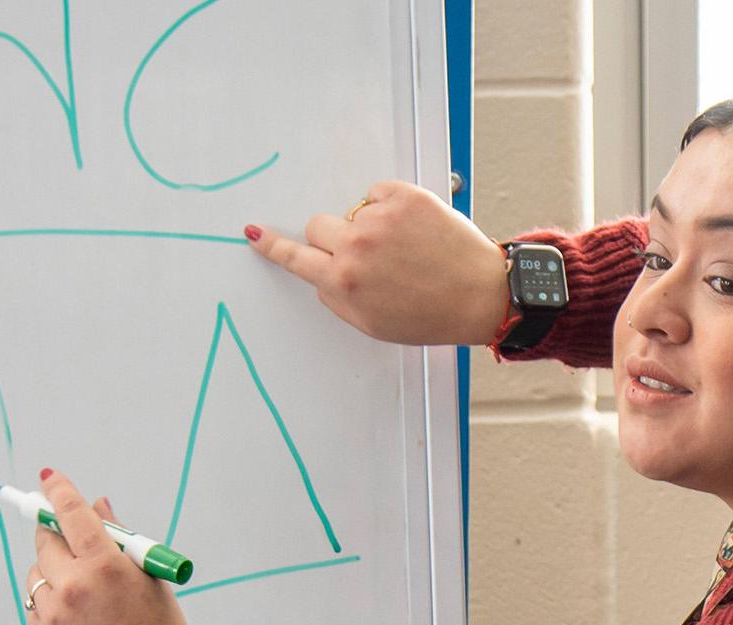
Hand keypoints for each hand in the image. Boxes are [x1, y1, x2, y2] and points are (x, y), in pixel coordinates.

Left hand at [23, 471, 200, 624]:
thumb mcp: (148, 577)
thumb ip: (119, 538)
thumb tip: (97, 505)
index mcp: (105, 565)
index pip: (72, 513)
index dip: (58, 491)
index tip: (48, 478)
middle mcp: (73, 586)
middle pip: (46, 540)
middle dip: (54, 531)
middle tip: (61, 530)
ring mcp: (54, 614)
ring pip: (36, 573)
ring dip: (51, 568)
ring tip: (80, 585)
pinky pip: (35, 603)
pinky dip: (48, 597)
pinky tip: (73, 610)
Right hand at [248, 179, 508, 346]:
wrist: (479, 294)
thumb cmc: (429, 315)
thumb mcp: (372, 322)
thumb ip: (337, 296)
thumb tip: (320, 273)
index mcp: (344, 281)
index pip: (295, 257)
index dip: (273, 245)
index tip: (254, 233)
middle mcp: (356, 247)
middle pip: (319, 226)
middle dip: (335, 238)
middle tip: (369, 255)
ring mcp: (380, 218)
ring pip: (353, 211)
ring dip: (369, 225)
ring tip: (404, 248)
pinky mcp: (404, 196)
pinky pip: (378, 193)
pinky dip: (390, 207)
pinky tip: (413, 231)